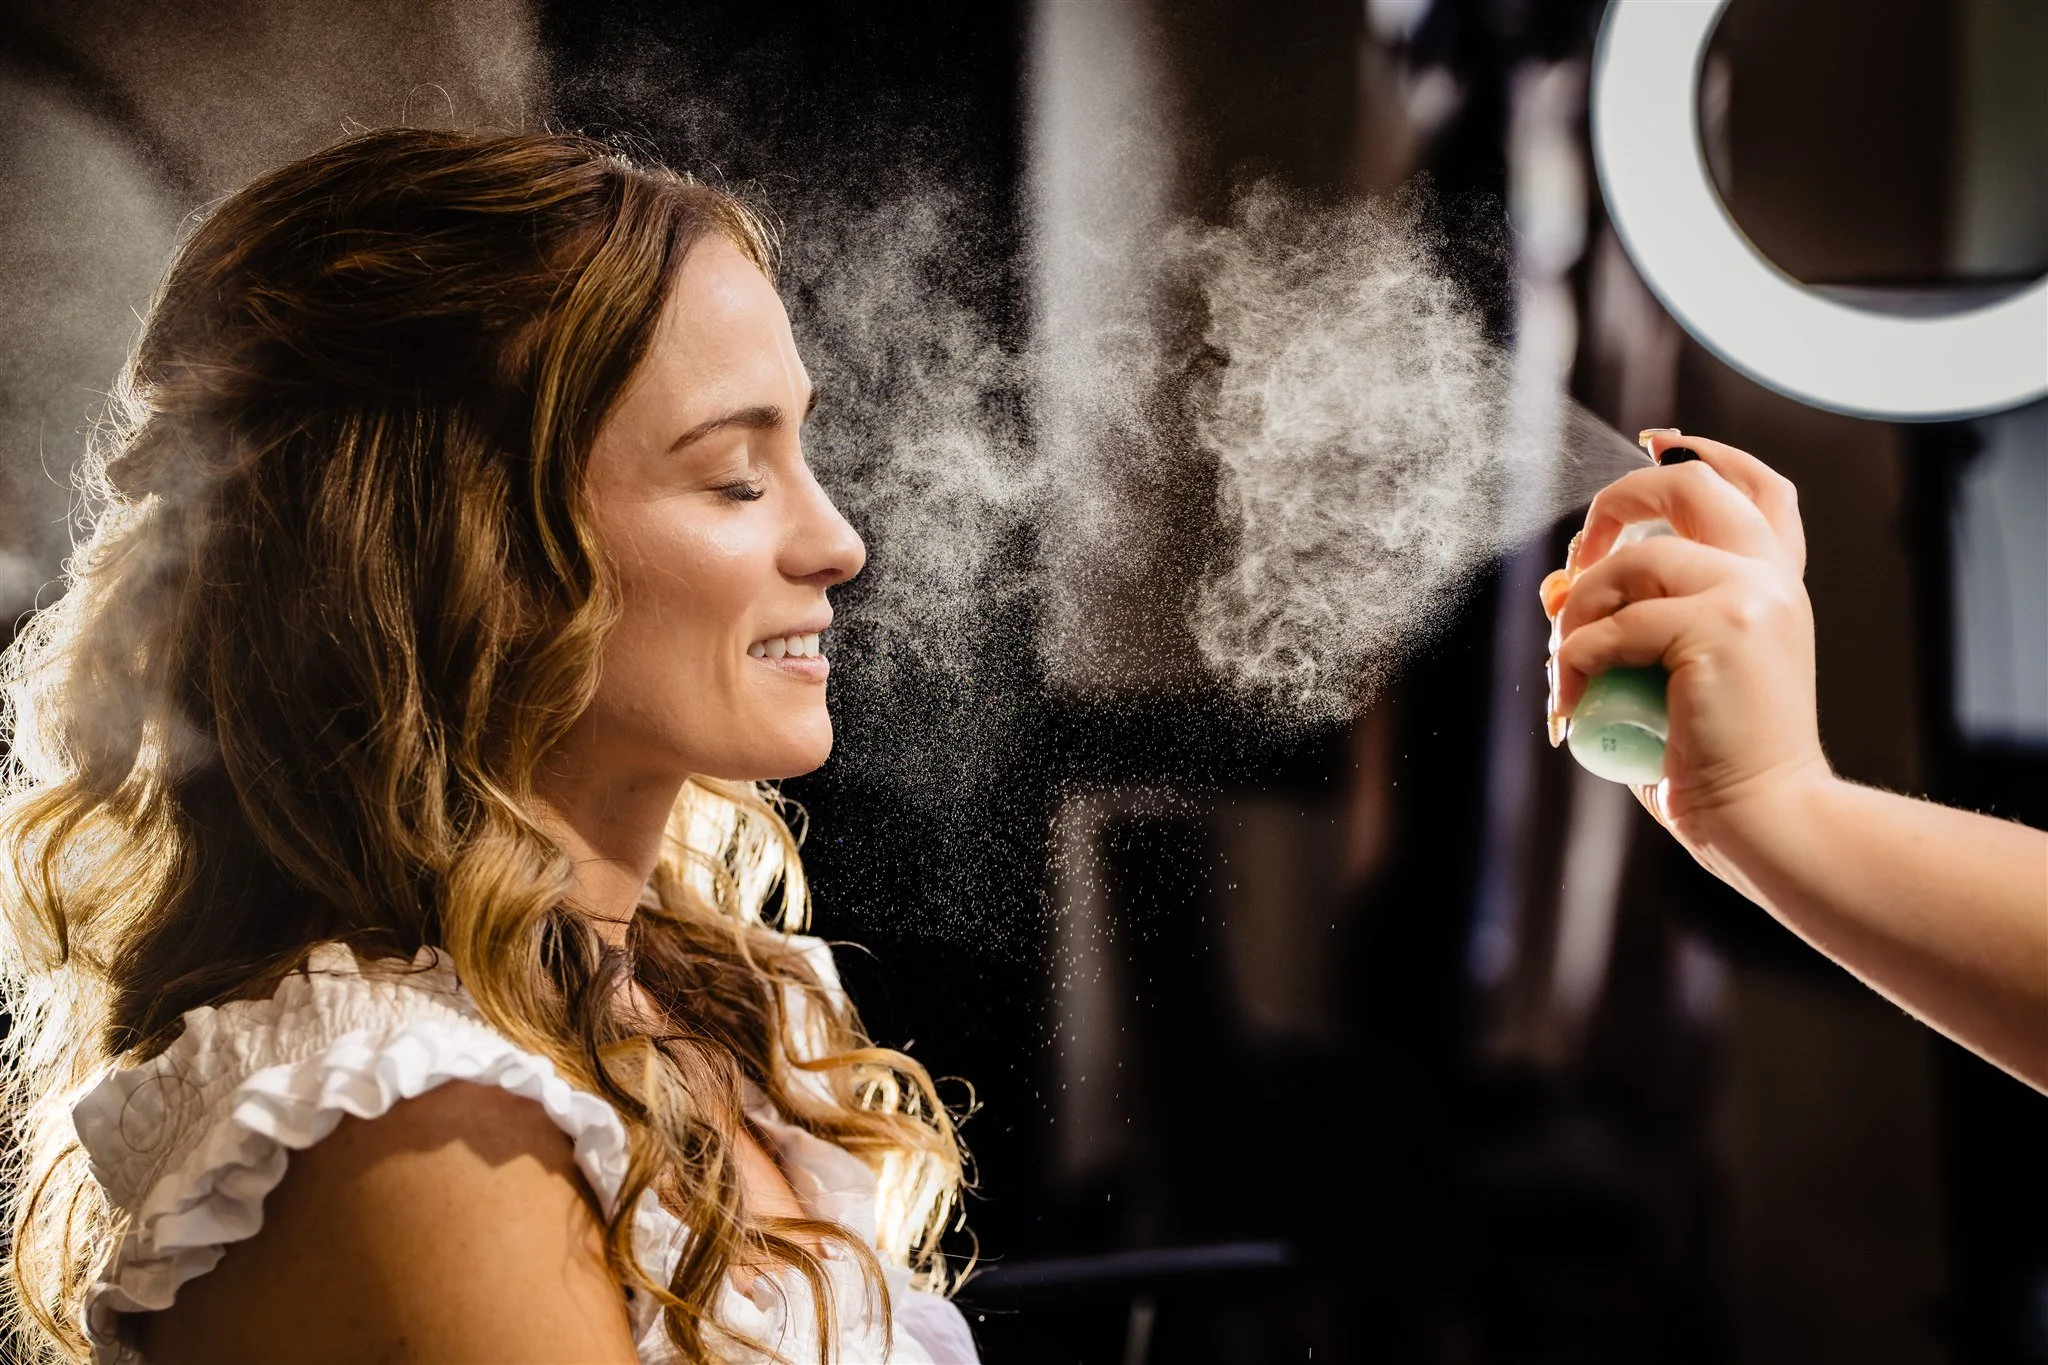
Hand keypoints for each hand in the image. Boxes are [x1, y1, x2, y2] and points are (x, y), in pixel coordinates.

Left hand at [1541, 432, 1831, 838]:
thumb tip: (1556, 587)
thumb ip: (1626, 625)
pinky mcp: (1721, 626)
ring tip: (1564, 675)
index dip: (1702, 451)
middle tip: (1575, 566)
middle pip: (1688, 488)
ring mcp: (1751, 595)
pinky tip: (1570, 710)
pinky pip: (1609, 629)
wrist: (1766, 820)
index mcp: (1774, 585)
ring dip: (1574, 618)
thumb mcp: (1663, 678)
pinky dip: (1571, 668)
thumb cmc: (1712, 764)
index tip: (1654, 444)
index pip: (1755, 487)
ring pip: (1628, 567)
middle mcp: (1770, 578)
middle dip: (1614, 507)